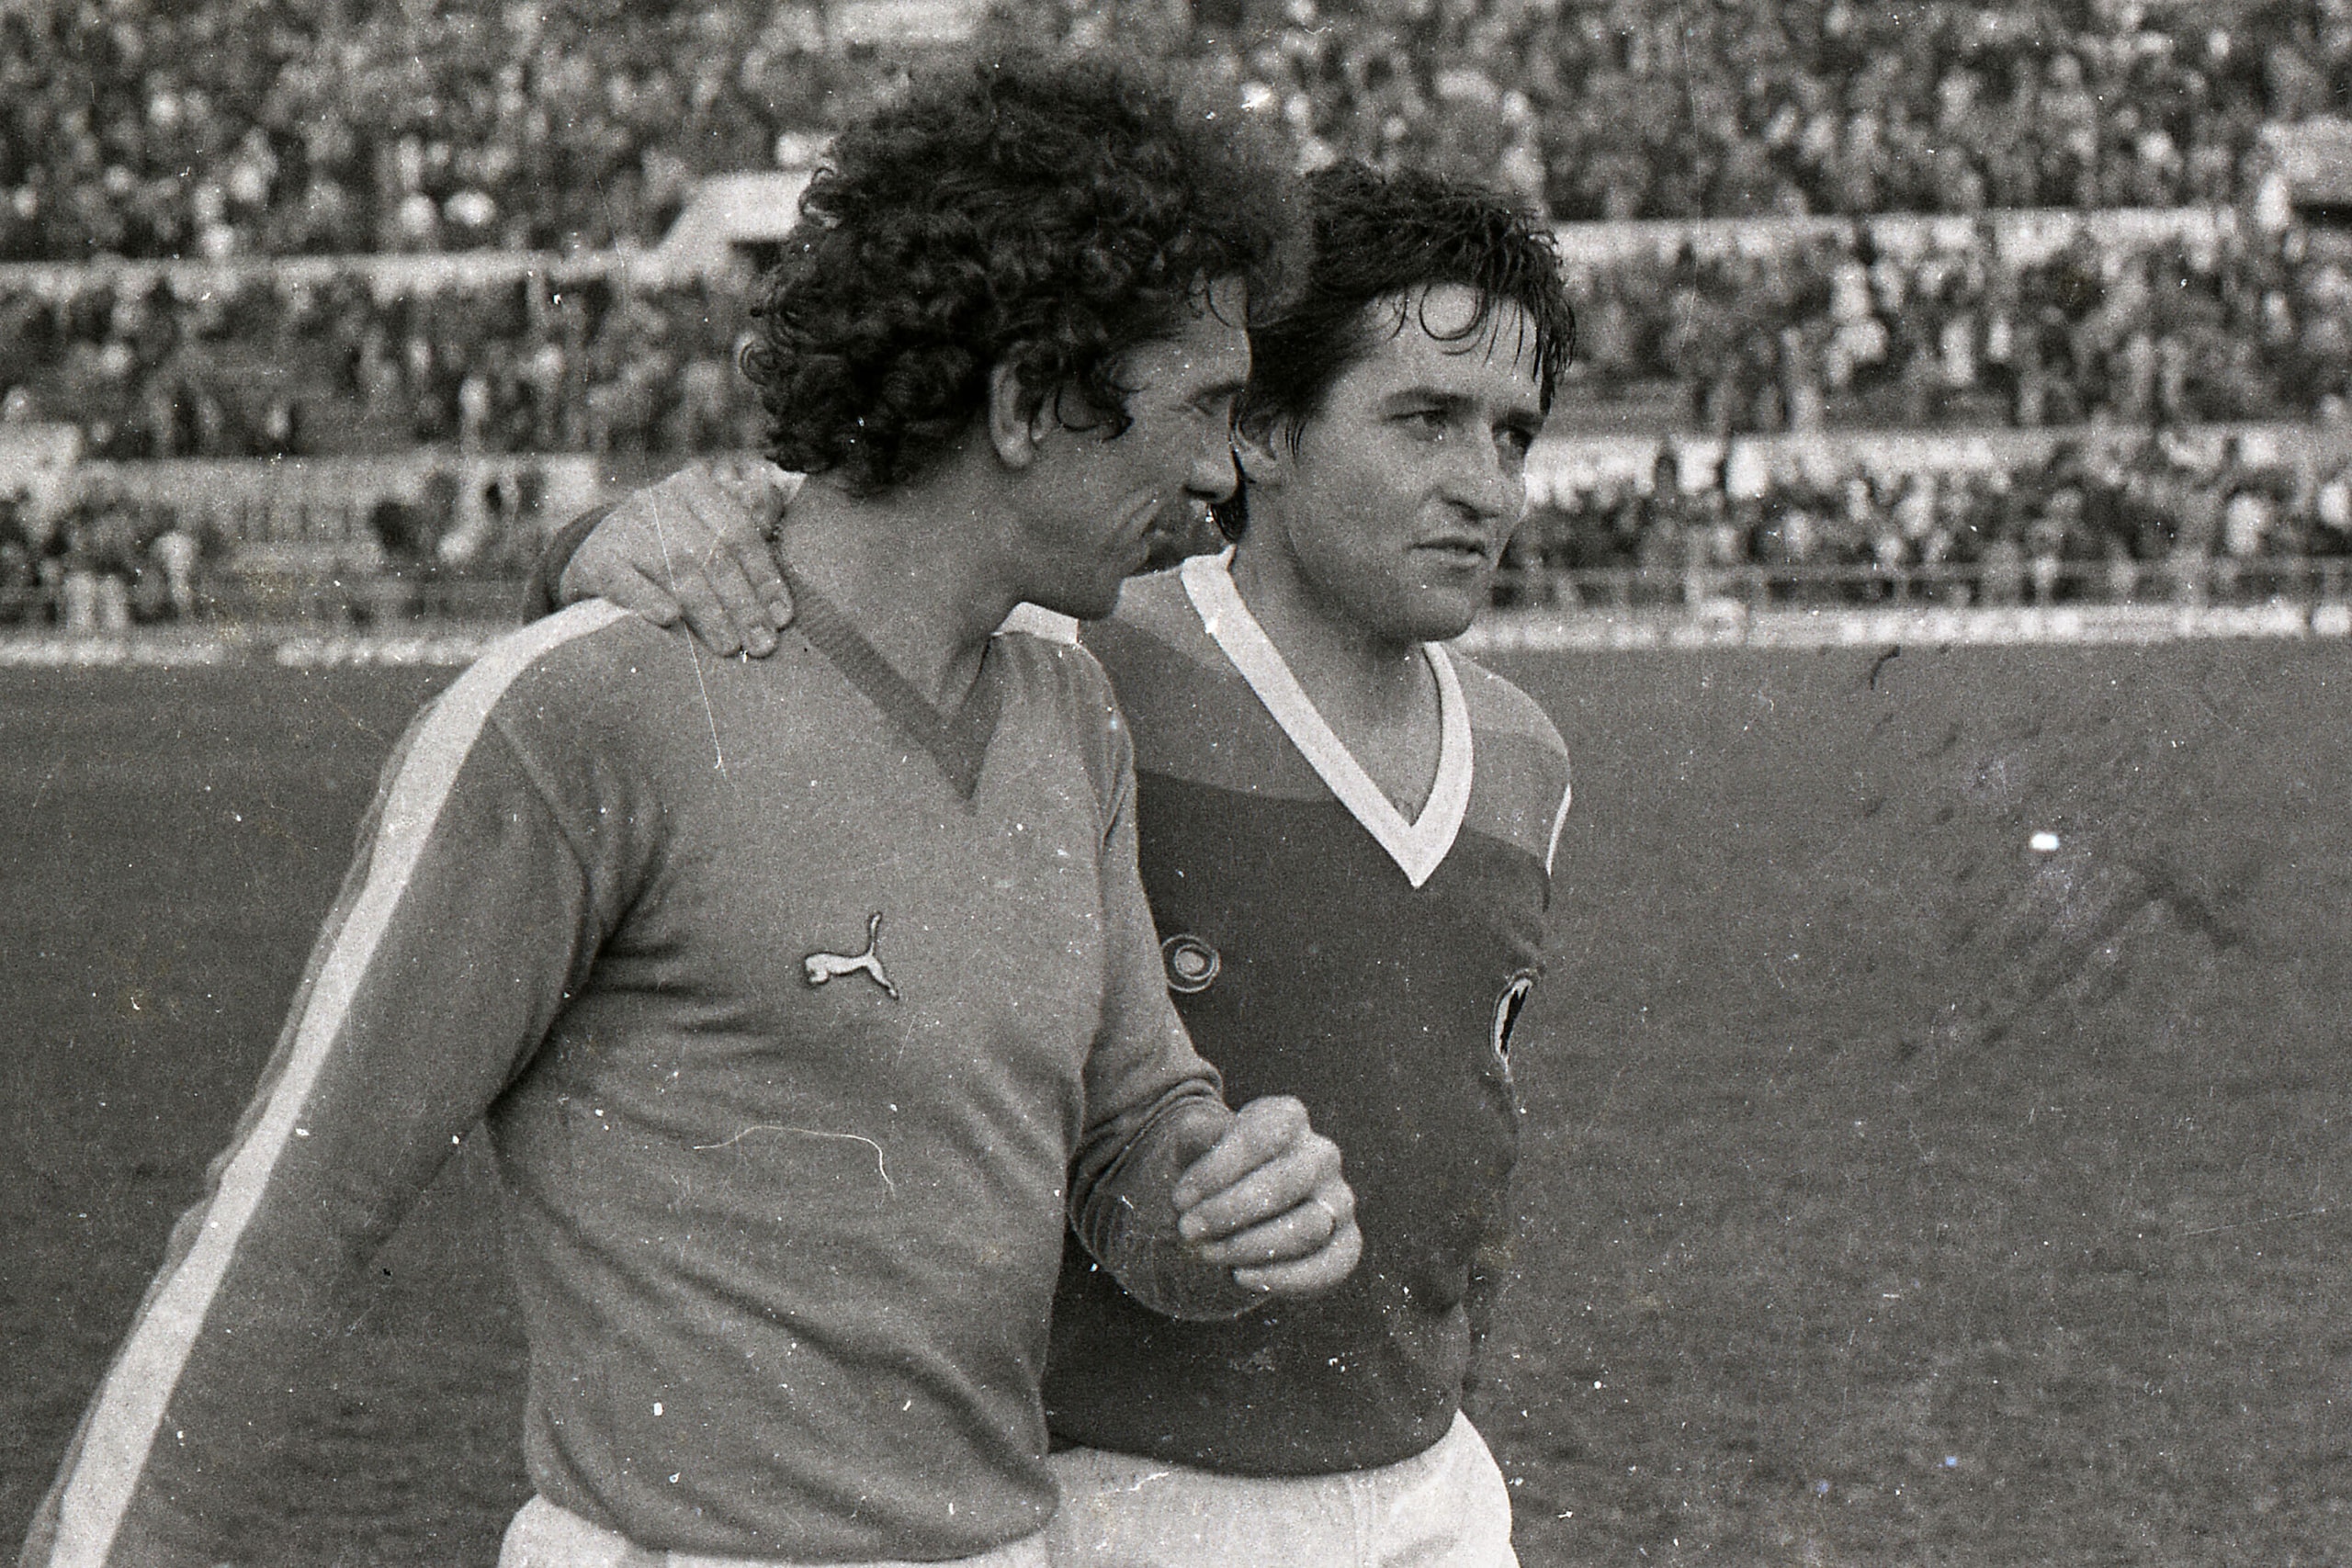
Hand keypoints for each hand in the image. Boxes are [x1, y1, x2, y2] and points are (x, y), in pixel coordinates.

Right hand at [559, 457, 798, 655]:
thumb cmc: (669, 545)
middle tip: (762, 644)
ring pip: (676, 570)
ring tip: (729, 646)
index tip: (782, 617)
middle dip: (743, 604)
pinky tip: (669, 620)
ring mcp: (625, 527)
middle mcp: (659, 500)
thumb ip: (745, 517)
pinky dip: (648, 599)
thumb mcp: (706, 525)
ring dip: (708, 613)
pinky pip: (625, 580)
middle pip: (712, 555)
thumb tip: (775, 495)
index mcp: (695, 489)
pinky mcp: (596, 558)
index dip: (764, 576)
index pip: (740, 532)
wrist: (598, 556)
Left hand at [1170, 1095, 1360, 1297]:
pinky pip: (1331, 1268)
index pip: (1262, 1138)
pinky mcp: (1345, 1243)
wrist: (1231, 1206)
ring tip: (1207, 1253)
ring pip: (1309, 1228)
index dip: (1218, 1170)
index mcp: (1288, 1118)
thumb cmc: (1212, 1170)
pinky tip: (1241, 1277)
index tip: (1181, 1198)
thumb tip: (1202, 1155)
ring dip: (1250, 1246)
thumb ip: (1197, 1139)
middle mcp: (1322, 1155)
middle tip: (1188, 1230)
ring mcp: (1338, 1200)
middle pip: (1286, 1184)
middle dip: (1229, 1212)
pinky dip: (1284, 1279)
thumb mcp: (1194, 1143)